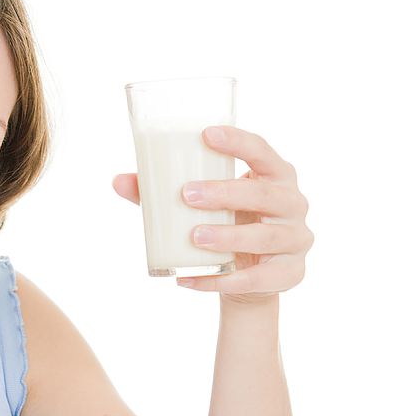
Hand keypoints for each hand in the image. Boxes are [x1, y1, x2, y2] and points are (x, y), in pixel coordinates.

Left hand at [112, 125, 313, 302]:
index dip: (239, 141)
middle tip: (187, 195)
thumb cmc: (227, 223)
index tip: (206, 134)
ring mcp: (297, 240)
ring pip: (265, 238)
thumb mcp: (202, 205)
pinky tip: (188, 279)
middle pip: (265, 195)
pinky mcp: (291, 274)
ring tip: (194, 237)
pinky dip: (220, 280)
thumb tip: (117, 181)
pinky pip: (257, 279)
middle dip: (226, 193)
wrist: (251, 276)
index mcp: (276, 175)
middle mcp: (293, 203)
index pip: (263, 151)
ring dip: (229, 236)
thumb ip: (162, 192)